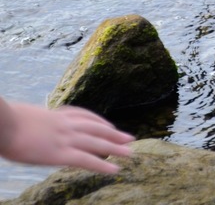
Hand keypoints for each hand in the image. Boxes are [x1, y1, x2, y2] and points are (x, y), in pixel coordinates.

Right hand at [0, 98, 133, 172]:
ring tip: (130, 152)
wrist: (3, 123)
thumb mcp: (24, 118)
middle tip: (130, 138)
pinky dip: (102, 165)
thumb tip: (29, 126)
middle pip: (95, 127)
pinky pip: (87, 159)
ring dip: (116, 147)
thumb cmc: (6, 121)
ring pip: (97, 142)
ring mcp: (64, 138)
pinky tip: (115, 170)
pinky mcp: (59, 153)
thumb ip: (33, 122)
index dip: (98, 121)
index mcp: (55, 115)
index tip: (109, 125)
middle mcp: (64, 124)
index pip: (82, 115)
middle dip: (114, 133)